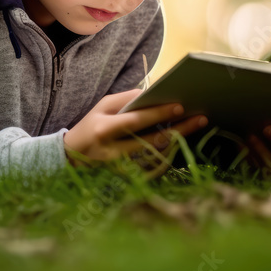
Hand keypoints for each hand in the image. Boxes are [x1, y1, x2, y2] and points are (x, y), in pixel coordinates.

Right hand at [63, 88, 208, 168]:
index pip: (136, 120)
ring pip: (156, 155)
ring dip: (177, 140)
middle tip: (200, 118)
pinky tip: (179, 141)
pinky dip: (167, 152)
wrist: (71, 157)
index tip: (181, 106)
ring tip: (194, 126)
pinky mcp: (127, 178)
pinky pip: (153, 165)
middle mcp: (112, 151)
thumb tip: (152, 93)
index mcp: (104, 129)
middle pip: (151, 140)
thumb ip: (126, 100)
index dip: (159, 114)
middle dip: (178, 129)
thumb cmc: (90, 126)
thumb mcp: (102, 107)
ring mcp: (121, 168)